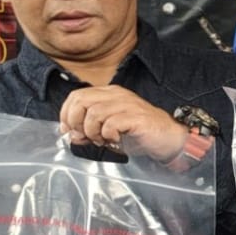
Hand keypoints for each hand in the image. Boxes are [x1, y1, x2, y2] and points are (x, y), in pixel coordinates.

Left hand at [58, 86, 186, 161]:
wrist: (169, 138)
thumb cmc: (139, 134)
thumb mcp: (108, 131)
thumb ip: (88, 131)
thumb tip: (71, 135)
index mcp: (109, 94)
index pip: (76, 95)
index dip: (67, 113)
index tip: (68, 130)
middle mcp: (117, 95)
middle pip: (81, 101)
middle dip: (76, 122)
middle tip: (85, 136)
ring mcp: (127, 104)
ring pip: (94, 113)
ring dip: (93, 131)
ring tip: (102, 140)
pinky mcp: (136, 117)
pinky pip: (110, 124)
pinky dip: (108, 135)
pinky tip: (115, 140)